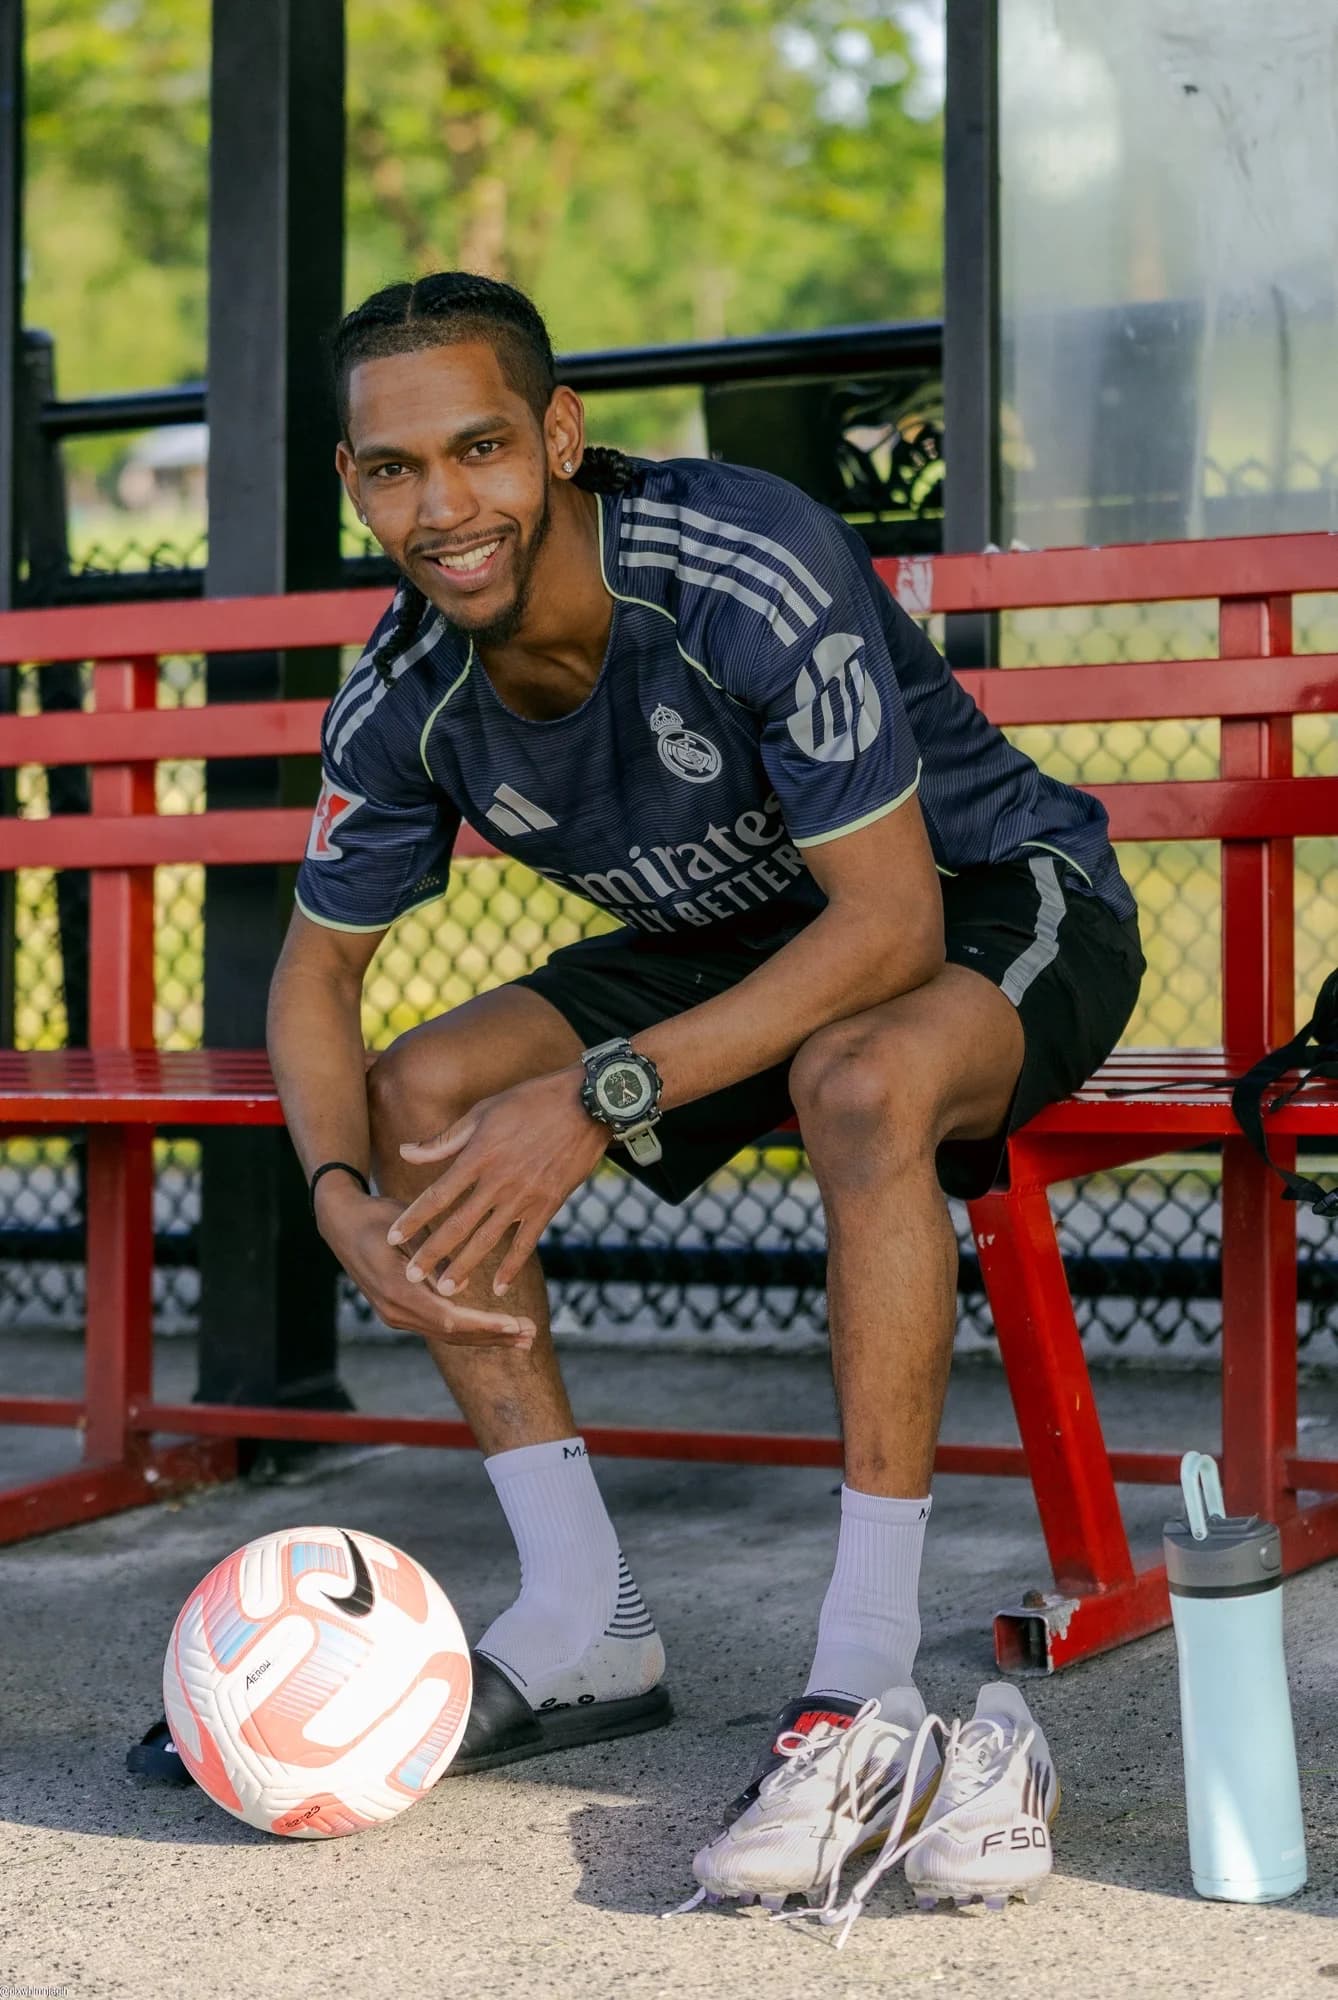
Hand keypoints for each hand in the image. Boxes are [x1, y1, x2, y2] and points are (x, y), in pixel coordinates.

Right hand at [315, 1179, 535, 1347]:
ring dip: (486, 1337)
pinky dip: (470, 1330)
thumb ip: (433, 1257)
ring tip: (523, 1338)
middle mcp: (395, 1311)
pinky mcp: (400, 1311)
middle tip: (531, 1336)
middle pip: (453, 1334)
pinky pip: (439, 1326)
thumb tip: (461, 1287)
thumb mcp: (407, 1228)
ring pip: (448, 1334)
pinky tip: (495, 1330)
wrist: (341, 1222)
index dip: (484, 1325)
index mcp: (397, 1291)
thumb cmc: (377, 1216)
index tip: (515, 1324)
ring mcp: (396, 1315)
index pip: (449, 1318)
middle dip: (494, 1336)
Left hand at [386, 1068, 610, 1298]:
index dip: (413, 1218)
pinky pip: (526, 1242)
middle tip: (409, 1277)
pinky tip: (498, 1287)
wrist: (587, 1104)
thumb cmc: (530, 1101)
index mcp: (478, 1156)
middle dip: (431, 1252)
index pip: (437, 1195)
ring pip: (488, 1239)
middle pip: (458, 1224)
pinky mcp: (549, 1204)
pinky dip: (512, 1266)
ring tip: (444, 1290)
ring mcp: (525, 1196)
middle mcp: (498, 1181)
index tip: (392, 1237)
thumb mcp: (483, 1112)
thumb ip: (444, 1140)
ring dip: (465, 1266)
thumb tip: (405, 1152)